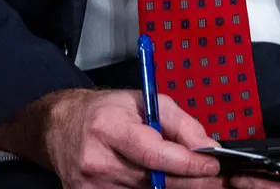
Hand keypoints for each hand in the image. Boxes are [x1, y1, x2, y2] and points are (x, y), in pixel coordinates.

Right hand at [0, 88, 219, 188]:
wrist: (62, 128)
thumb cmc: (107, 110)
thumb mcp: (146, 100)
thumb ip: (179, 122)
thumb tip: (208, 145)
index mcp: (110, 127)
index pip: (154, 153)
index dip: (187, 162)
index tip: (213, 163)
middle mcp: (98, 161)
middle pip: (154, 180)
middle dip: (191, 181)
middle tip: (217, 178)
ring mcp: (91, 187)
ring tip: (197, 180)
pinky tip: (167, 184)